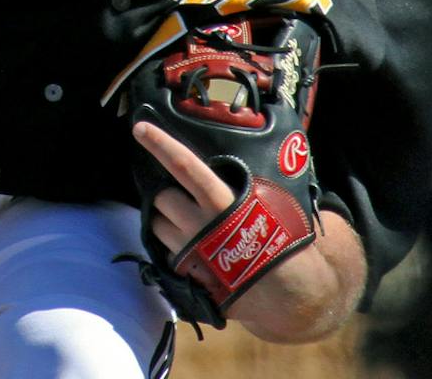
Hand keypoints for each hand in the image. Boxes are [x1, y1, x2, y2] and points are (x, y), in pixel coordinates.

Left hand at [132, 120, 359, 340]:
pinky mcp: (185, 276)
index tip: (140, 128)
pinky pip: (164, 253)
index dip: (160, 145)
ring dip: (165, 219)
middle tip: (182, 194)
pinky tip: (191, 249)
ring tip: (188, 222)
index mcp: (222, 204)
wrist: (291, 304)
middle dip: (166, 192)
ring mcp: (188, 253)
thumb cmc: (289, 252)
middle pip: (161, 197)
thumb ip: (267, 193)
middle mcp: (198, 226)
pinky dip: (171, 247)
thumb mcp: (278, 210)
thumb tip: (283, 181)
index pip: (184, 166)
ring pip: (157, 225)